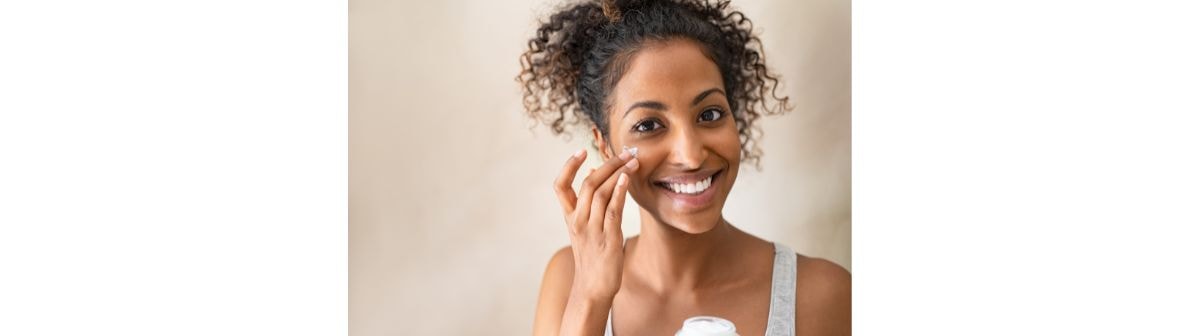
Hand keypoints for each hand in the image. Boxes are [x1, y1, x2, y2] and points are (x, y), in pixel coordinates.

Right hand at [553, 148, 637, 300]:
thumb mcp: (584, 229)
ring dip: (618, 173)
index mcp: (570, 217)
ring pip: (601, 193)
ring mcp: (592, 229)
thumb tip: (594, 176)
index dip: (568, 167)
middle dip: (607, 164)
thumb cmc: (591, 257)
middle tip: (624, 152)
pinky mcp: (608, 238)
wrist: (592, 288)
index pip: (560, 186)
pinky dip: (619, 191)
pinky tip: (627, 179)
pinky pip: (612, 210)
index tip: (580, 151)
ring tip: (632, 161)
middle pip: (588, 184)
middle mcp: (578, 221)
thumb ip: (588, 205)